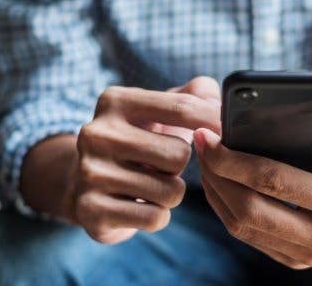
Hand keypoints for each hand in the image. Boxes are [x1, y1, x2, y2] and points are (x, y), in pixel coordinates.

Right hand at [68, 77, 220, 243]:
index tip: (228, 132)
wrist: (83, 181)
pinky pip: (155, 218)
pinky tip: (141, 204)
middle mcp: (96, 133)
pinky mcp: (91, 209)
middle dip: (181, 165)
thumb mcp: (160, 110)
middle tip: (162, 165)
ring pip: (171, 191)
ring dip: (171, 193)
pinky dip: (158, 215)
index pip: (182, 108)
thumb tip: (216, 99)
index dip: (214, 122)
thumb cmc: (139, 140)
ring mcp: (90, 172)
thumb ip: (195, 94)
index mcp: (115, 101)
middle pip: (179, 154)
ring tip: (151, 184)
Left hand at [194, 103, 311, 268]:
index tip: (210, 137)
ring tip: (205, 162)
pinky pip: (250, 239)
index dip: (234, 160)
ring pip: (244, 229)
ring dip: (216, 194)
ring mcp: (310, 255)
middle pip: (250, 210)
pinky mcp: (297, 261)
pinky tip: (218, 186)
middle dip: (217, 176)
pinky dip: (227, 212)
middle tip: (201, 146)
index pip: (275, 182)